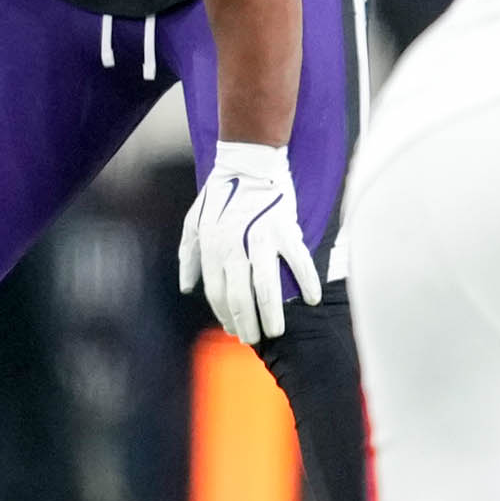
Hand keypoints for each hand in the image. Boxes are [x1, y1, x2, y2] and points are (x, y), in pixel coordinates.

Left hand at [180, 140, 317, 345]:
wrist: (249, 161)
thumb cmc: (220, 193)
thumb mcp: (194, 222)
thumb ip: (188, 256)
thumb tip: (187, 287)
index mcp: (212, 247)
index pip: (217, 292)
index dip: (225, 315)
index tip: (233, 329)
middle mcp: (234, 247)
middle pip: (240, 296)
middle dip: (247, 323)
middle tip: (254, 339)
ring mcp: (261, 239)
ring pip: (266, 287)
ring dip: (271, 313)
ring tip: (276, 331)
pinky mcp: (285, 229)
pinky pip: (298, 262)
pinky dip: (306, 282)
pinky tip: (312, 299)